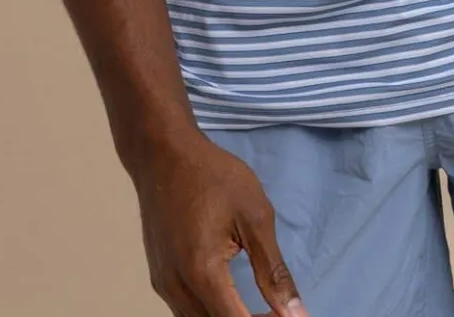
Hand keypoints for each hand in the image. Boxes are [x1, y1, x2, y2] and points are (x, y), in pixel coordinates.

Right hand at [130, 128, 310, 316]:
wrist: (163, 152)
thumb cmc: (213, 176)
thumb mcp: (254, 216)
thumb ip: (273, 270)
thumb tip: (295, 313)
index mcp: (203, 272)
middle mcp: (176, 287)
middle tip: (278, 311)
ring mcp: (163, 284)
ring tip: (260, 309)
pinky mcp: (158, 277)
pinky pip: (185, 310)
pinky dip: (210, 312)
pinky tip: (231, 297)